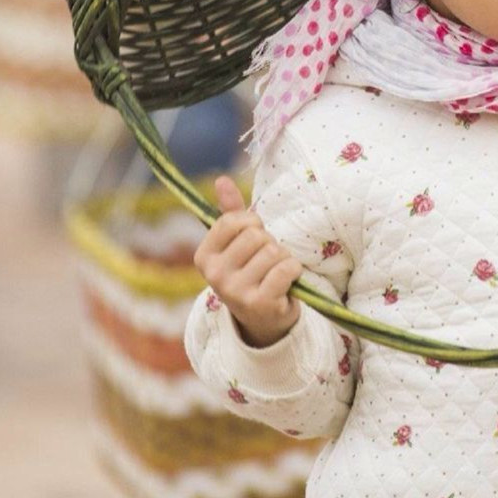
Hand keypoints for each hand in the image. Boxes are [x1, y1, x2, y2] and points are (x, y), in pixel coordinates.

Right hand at [194, 176, 302, 347]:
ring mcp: (236, 291)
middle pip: (255, 236)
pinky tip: (286, 282)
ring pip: (273, 251)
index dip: (251, 224)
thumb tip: (222, 179)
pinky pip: (286, 268)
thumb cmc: (250, 271)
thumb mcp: (237, 243)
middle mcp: (215, 276)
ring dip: (282, 258)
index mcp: (204, 257)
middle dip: (269, 243)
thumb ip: (230, 211)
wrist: (262, 318)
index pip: (233, 220)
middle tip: (265, 261)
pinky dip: (293, 270)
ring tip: (274, 273)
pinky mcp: (259, 303)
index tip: (252, 239)